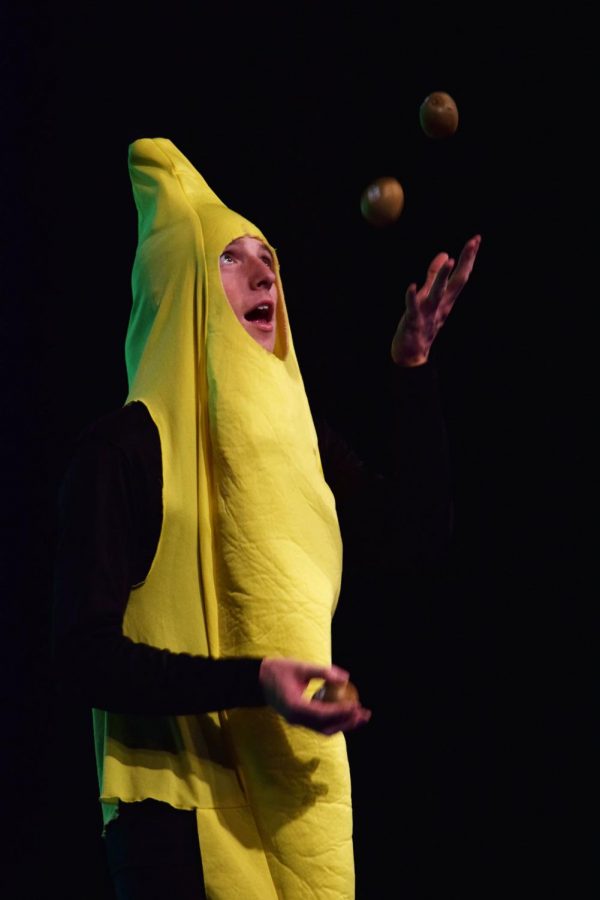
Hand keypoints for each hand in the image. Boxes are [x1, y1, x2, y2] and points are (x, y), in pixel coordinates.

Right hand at [259, 657, 371, 735]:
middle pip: (326, 727)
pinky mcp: (298, 719)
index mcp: (295, 708)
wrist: (258, 680)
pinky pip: (319, 725)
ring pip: (324, 729)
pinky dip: (334, 721)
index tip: (357, 706)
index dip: (341, 711)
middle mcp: (296, 719)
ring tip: (360, 716)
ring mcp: (297, 721)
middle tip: (365, 714)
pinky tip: (344, 712)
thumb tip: (346, 677)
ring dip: (343, 724)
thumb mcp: (301, 667)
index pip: (323, 714)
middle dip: (347, 722)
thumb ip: (322, 672)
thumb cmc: (278, 670)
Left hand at [391, 234, 481, 366]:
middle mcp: (441, 305)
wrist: (412, 354)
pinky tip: (411, 286)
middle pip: (457, 282)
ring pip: (437, 294)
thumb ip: (434, 276)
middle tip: (473, 242)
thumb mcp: (430, 296)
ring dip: (443, 278)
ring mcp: (429, 313)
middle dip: (465, 261)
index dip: (468, 257)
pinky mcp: (413, 321)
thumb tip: (445, 254)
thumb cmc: (422, 323)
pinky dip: (412, 297)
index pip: (461, 275)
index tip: (476, 238)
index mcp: (447, 299)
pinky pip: (413, 308)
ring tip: (450, 260)